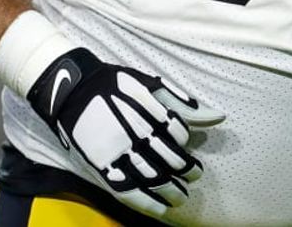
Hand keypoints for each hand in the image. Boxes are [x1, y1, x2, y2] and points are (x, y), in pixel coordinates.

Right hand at [26, 47, 224, 216]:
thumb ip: (183, 102)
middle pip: (170, 159)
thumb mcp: (148, 83)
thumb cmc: (113, 84)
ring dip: (171, 190)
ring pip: (152, 178)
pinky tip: (161, 208)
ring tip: (182, 196)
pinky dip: (146, 203)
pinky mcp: (101, 166)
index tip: (186, 146)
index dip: (185, 140)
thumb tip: (220, 116)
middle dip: (187, 170)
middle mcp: (134, 132)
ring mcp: (117, 151)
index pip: (178, 132)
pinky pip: (127, 190)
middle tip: (195, 174)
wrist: (71, 90)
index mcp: (148, 109)